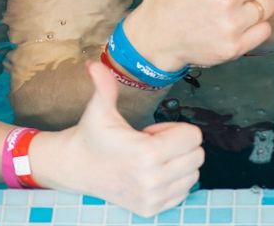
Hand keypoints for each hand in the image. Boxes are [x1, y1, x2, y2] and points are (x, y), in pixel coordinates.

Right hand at [52, 61, 203, 215]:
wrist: (76, 168)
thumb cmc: (92, 135)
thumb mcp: (100, 109)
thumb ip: (104, 86)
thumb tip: (94, 64)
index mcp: (147, 154)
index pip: (193, 137)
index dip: (174, 128)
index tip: (152, 131)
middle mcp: (153, 180)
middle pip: (197, 155)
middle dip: (179, 144)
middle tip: (152, 143)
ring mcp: (153, 198)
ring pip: (193, 174)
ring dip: (177, 163)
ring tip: (150, 159)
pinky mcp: (152, 209)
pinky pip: (184, 191)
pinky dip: (174, 180)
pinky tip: (150, 173)